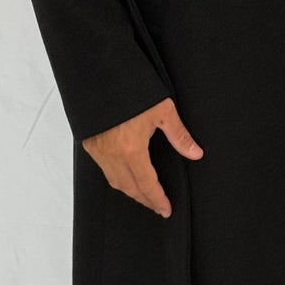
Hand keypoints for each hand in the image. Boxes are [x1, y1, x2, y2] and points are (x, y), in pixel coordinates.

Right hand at [82, 97, 202, 216]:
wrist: (101, 75)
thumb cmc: (131, 89)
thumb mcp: (162, 110)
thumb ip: (179, 135)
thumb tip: (195, 153)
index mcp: (132, 150)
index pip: (147, 185)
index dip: (157, 200)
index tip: (165, 210)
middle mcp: (112, 155)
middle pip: (130, 188)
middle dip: (145, 200)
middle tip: (157, 206)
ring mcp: (98, 150)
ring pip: (114, 181)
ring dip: (130, 191)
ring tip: (143, 194)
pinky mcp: (89, 144)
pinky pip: (103, 169)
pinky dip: (115, 177)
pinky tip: (124, 175)